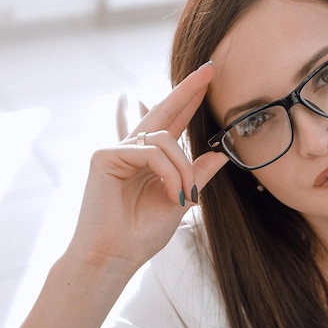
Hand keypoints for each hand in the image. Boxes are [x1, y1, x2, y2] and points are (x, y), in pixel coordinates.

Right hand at [67, 62, 226, 274]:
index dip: (190, 100)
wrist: (116, 257)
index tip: (209, 79)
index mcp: (151, 159)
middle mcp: (133, 150)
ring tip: (185, 195)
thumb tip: (221, 154)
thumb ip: (198, 174)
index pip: (174, 122)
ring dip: (183, 168)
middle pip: (164, 111)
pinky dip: (168, 172)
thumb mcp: (182, 198)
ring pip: (165, 139)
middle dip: (189, 90)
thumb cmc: (143, 233)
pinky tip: (171, 193)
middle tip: (210, 69)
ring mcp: (117, 150)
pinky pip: (150, 152)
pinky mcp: (105, 156)